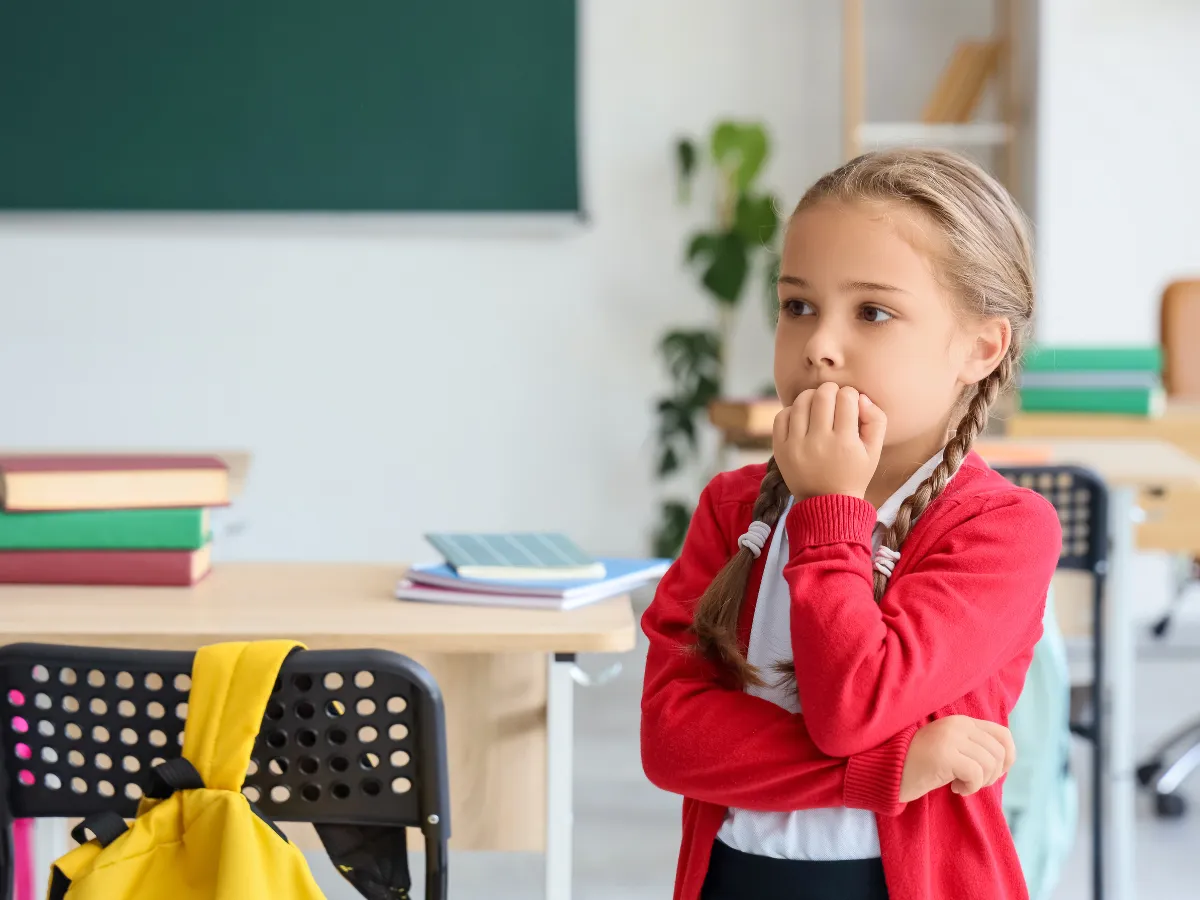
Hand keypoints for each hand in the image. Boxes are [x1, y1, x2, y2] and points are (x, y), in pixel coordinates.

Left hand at [771, 382, 885, 500]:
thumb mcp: (874, 451)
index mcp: (845, 442)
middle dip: (831, 390)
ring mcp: (796, 446)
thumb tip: (861, 396)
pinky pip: (781, 416)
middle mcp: (819, 442)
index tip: (850, 403)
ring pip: (801, 402)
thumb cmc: (854, 474)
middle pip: (822, 395)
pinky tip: (802, 417)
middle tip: (834, 397)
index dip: (850, 394)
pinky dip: (792, 410)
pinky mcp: (780, 449)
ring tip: (818, 404)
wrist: (827, 504)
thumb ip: (876, 420)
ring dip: (811, 396)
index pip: (846, 397)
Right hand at [898, 715, 1015, 801]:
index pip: (1003, 734)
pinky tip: (955, 789)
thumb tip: (1005, 760)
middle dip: (993, 775)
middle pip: (999, 752)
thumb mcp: (952, 749)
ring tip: (962, 786)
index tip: (993, 773)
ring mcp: (950, 738)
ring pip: (989, 764)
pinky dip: (971, 787)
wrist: (888, 770)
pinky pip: (975, 774)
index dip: (1008, 757)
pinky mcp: (944, 754)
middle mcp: (958, 725)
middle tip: (973, 783)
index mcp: (961, 721)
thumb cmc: (921, 764)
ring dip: (981, 783)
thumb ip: (974, 746)